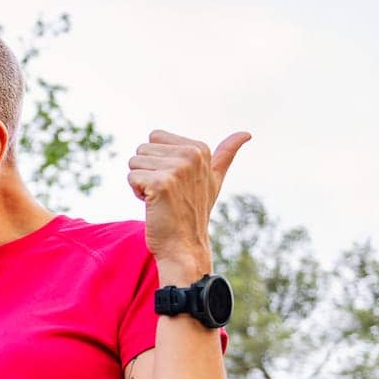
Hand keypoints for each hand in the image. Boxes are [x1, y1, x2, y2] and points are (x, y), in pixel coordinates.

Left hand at [127, 130, 250, 278]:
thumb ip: (226, 154)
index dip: (157, 160)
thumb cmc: (194, 211)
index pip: (154, 137)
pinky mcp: (161, 183)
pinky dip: (137, 193)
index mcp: (200, 148)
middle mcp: (190, 154)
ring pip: (134, 163)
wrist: (184, 244)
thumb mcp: (214, 179)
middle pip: (142, 149)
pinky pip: (132, 178)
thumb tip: (246, 133)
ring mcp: (177, 169)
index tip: (174, 179)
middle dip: (147, 170)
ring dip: (141, 182)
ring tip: (161, 198)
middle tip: (166, 191)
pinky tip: (154, 204)